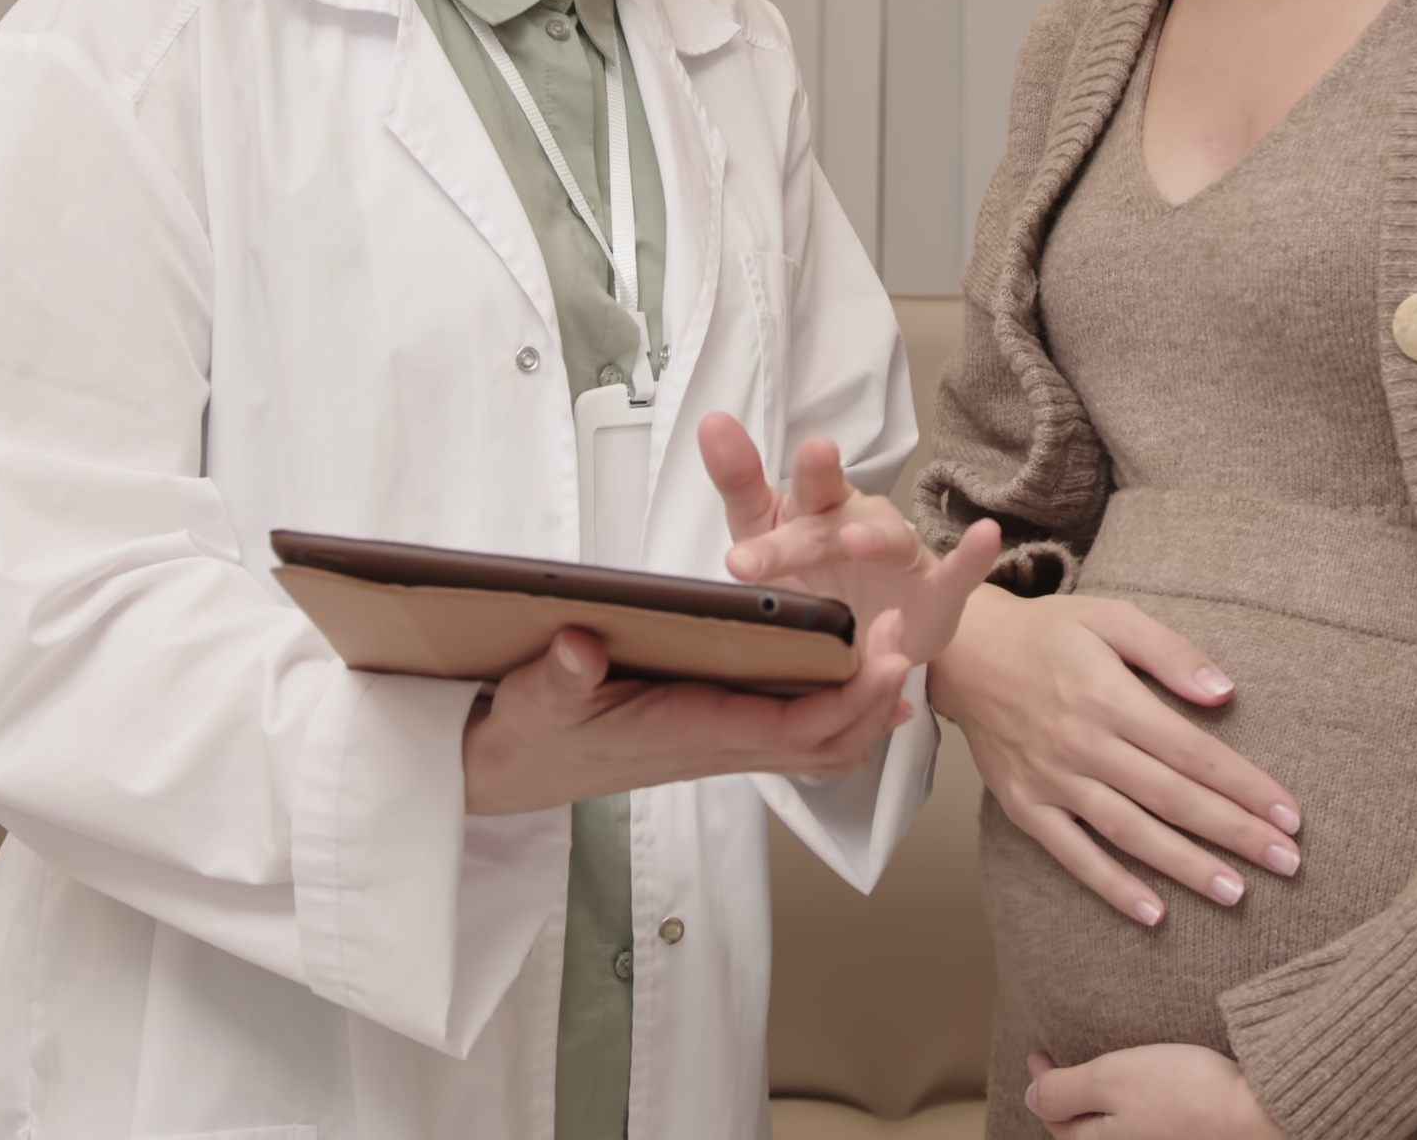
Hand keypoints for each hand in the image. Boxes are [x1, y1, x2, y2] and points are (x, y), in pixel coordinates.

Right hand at [461, 615, 916, 816]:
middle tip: (905, 642)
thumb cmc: (529, 732)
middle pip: (825, 744)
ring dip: (862, 710)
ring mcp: (718, 746)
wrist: (511, 773)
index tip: (887, 655)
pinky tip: (856, 683)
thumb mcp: (534, 696)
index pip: (792, 728)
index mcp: (688, 731)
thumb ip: (560, 673)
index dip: (849, 697)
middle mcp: (716, 746)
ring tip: (895, 658)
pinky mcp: (713, 736)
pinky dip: (834, 714)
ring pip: (817, 746)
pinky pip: (792, 738)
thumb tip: (579, 646)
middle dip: (873, 701)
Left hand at [698, 410, 1004, 666]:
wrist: (878, 633)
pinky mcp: (936, 588)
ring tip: (856, 539)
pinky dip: (972, 555)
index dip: (747, 475)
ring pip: (887, 538)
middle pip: (827, 507)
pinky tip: (985, 535)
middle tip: (813, 456)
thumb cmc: (814, 571)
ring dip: (875, 538)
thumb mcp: (765, 531)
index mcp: (807, 510)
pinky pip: (958, 571)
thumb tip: (710, 420)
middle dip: (819, 483)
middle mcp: (852, 522)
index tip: (717, 442)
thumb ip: (740, 484)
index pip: (769, 490)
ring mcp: (897, 554)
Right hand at [931, 586, 1302, 923]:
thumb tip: (1225, 692)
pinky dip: (1111, 886)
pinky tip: (1153, 913)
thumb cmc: (1050, 634)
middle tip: (1287, 862)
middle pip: (1172, 798)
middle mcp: (1084, 744)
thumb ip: (1170, 652)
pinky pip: (1073, 854)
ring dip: (1185, 867)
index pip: (1192, 751)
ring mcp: (1053, 780)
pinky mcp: (1027, 807)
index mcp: (1110, 696)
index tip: (1290, 814)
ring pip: (1130, 832)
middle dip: (1234, 833)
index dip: (1244, 785)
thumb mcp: (1112, 618)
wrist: (964, 654)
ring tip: (1236, 892)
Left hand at [1022, 1046, 1288, 1137]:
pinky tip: (1145, 1092)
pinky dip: (1133, 1111)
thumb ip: (1063, 1091)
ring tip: (1098, 1078)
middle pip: (1086, 1132)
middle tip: (1060, 1065)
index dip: (1042, 1084)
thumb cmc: (1184, 1093)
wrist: (1259, 1112)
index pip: (1057, 1122)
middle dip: (1068, 1101)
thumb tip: (1029, 1099)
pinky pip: (1148, 1127)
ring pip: (1117, 1131)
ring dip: (1101, 1109)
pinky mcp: (1189, 1139)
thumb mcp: (1110, 1080)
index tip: (1039, 1051)